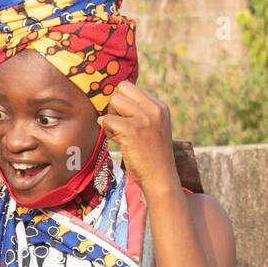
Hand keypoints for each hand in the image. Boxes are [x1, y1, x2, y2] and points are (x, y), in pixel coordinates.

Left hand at [100, 81, 180, 199]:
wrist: (161, 178)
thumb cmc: (153, 157)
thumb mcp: (153, 128)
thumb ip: (140, 112)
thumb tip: (114, 100)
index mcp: (159, 106)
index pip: (130, 87)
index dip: (121, 102)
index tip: (125, 119)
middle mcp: (154, 109)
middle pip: (121, 90)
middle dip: (114, 106)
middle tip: (118, 125)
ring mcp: (144, 118)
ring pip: (114, 101)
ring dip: (110, 118)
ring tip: (118, 134)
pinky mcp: (132, 130)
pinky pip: (106, 120)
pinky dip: (106, 131)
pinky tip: (116, 141)